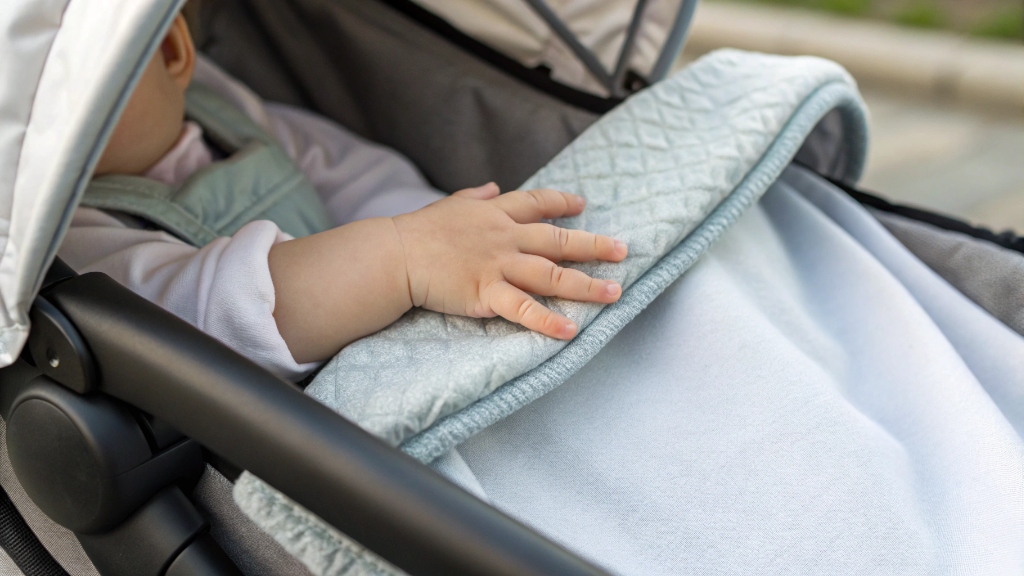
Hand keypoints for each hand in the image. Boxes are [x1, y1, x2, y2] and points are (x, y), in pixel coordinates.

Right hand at [391, 183, 626, 338]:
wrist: (395, 254)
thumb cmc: (419, 231)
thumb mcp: (451, 204)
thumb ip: (476, 196)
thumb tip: (492, 186)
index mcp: (495, 213)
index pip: (537, 203)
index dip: (562, 203)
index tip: (583, 205)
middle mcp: (504, 237)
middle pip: (558, 240)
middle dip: (594, 245)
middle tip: (623, 250)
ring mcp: (498, 266)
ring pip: (552, 275)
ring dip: (586, 285)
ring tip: (615, 293)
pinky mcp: (486, 293)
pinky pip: (523, 309)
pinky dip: (548, 320)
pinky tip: (571, 330)